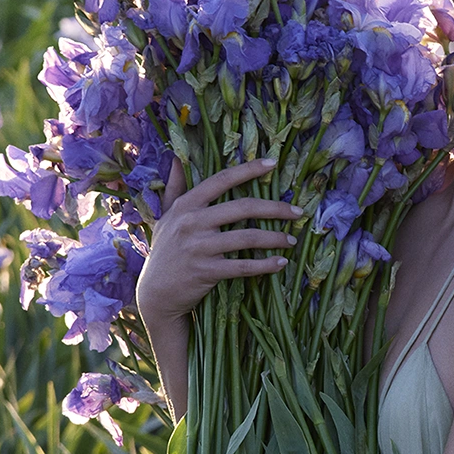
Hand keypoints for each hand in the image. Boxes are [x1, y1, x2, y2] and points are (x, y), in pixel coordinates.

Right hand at [136, 157, 301, 326]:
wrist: (155, 293)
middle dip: (276, 208)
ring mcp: (199, 247)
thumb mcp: (166, 216)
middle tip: (298, 212)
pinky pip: (244, 266)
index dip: (248, 169)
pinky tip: (281, 262)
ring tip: (292, 240)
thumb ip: (175, 188)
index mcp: (186, 205)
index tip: (272, 163)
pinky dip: (266, 264)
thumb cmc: (166, 250)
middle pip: (243, 207)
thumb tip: (177, 159)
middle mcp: (192, 222)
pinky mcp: (207, 271)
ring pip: (248, 237)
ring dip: (275, 238)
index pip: (221, 180)